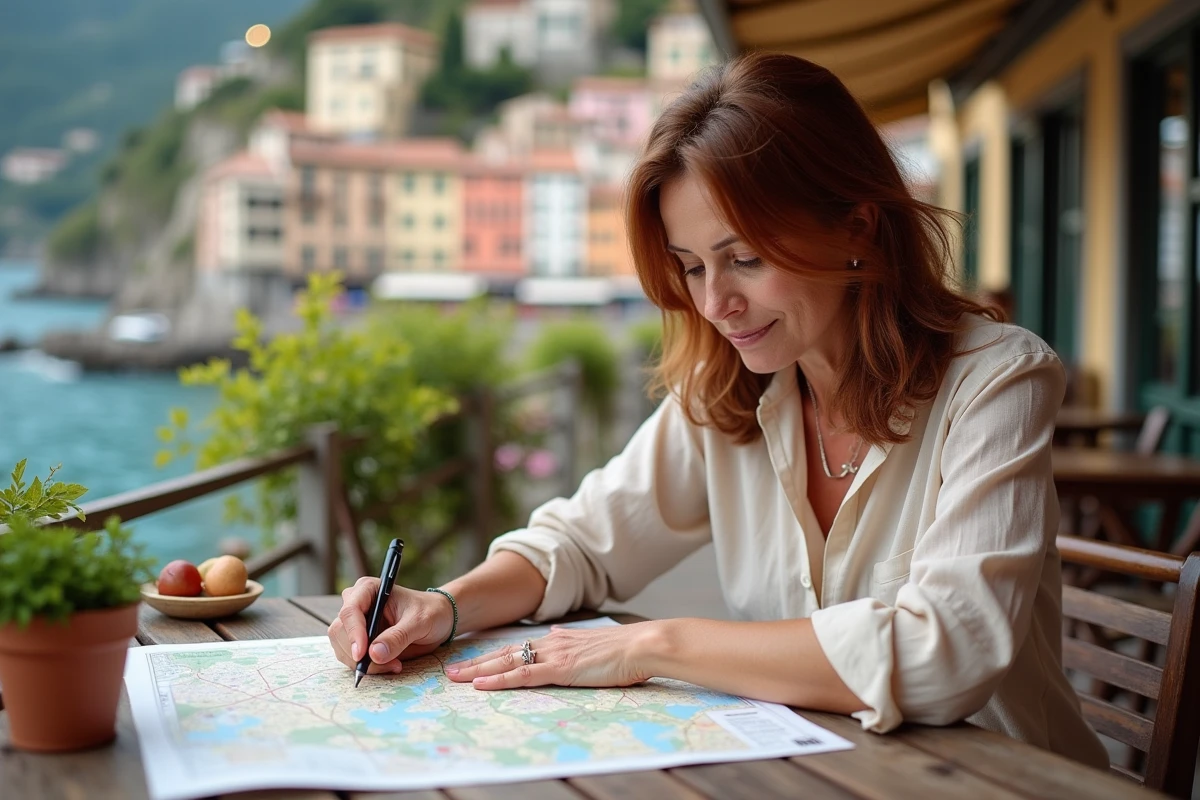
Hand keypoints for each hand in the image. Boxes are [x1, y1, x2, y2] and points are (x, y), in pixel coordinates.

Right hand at [327, 578, 453, 673]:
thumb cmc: (430, 612)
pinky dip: (368, 667)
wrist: (438, 619)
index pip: (350, 611)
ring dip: (365, 664)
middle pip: (340, 632)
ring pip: (343, 648)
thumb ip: (398, 637)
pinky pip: (351, 659)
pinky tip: (391, 665)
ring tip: (395, 664)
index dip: (353, 634)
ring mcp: (355, 624)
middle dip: (360, 654)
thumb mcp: (419, 622)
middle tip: (390, 665)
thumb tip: (374, 654)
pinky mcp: (358, 641)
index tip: (362, 655)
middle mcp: (356, 604)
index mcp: (368, 589)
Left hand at [445, 622, 656, 689]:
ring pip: (506, 663)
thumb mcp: (596, 645)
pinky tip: (481, 685)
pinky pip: (522, 675)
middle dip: (476, 663)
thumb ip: (575, 643)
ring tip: (455, 678)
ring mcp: (554, 656)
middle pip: (505, 653)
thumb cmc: (628, 650)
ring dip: (478, 671)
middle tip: (451, 670)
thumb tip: (560, 637)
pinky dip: (499, 680)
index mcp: (560, 640)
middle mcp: (551, 644)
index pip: (519, 648)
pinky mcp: (560, 669)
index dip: (494, 656)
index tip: (474, 662)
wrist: (643, 645)